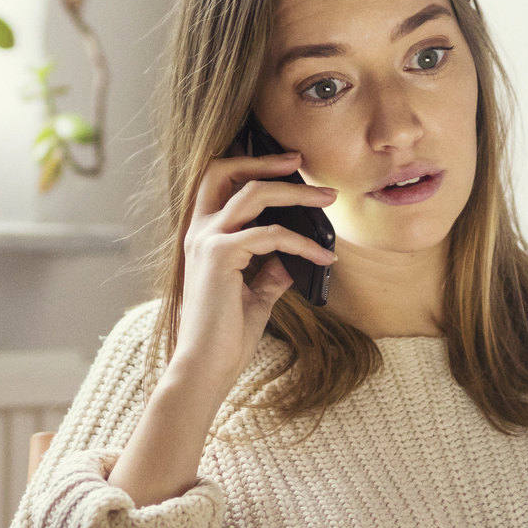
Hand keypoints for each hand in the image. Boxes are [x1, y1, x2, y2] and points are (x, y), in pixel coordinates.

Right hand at [169, 152, 337, 400]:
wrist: (206, 366)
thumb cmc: (226, 335)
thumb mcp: (255, 296)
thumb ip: (270, 272)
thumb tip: (293, 258)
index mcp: (203, 237)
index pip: (219, 182)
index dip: (249, 164)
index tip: (287, 163)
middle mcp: (199, 232)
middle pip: (226, 171)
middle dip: (266, 160)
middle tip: (302, 161)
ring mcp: (206, 241)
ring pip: (253, 194)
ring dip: (296, 193)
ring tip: (328, 198)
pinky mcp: (220, 256)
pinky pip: (271, 235)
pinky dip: (302, 242)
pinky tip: (323, 256)